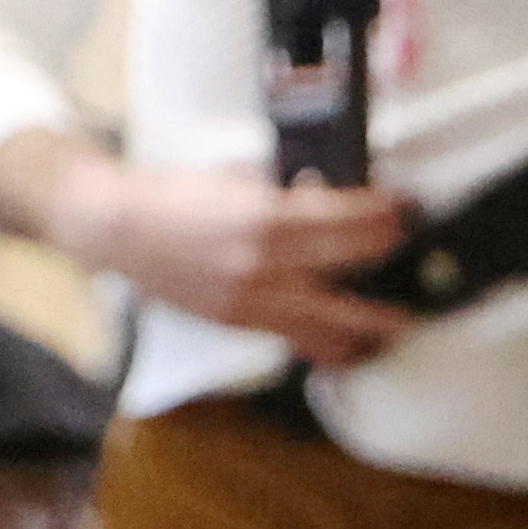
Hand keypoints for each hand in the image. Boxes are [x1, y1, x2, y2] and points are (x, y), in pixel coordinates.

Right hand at [39, 149, 413, 366]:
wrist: (119, 229)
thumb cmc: (173, 197)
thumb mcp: (233, 180)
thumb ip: (281, 195)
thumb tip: (326, 201)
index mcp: (262, 219)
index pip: (341, 219)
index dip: (378, 214)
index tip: (401, 209)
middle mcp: (263, 265)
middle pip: (345, 268)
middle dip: (383, 259)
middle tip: (408, 255)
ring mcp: (253, 301)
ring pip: (328, 322)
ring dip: (368, 325)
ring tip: (398, 326)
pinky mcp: (240, 324)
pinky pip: (296, 340)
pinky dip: (327, 344)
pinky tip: (350, 348)